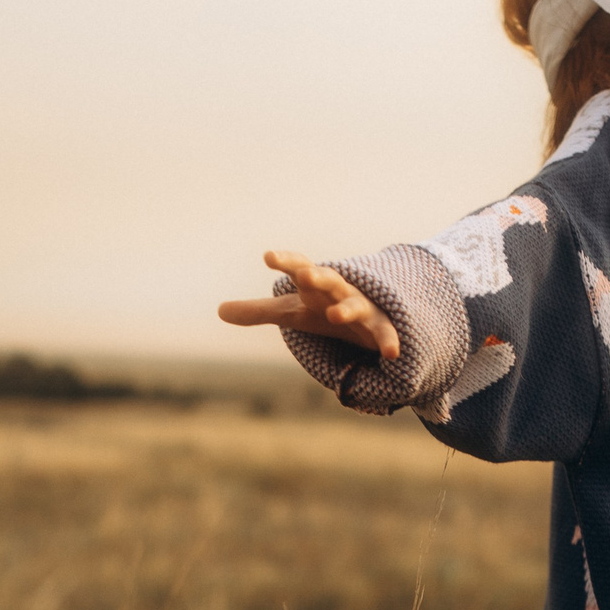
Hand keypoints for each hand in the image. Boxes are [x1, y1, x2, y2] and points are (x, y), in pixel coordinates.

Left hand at [216, 251, 398, 360]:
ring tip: (333, 314)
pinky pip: (384, 333)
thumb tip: (219, 311)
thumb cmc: (322, 308)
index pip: (298, 267)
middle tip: (305, 275)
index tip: (269, 256)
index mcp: (313, 284)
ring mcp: (361, 307)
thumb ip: (258, 311)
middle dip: (318, 276)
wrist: (366, 314)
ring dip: (346, 308)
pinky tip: (390, 353)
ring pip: (355, 304)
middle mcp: (337, 290)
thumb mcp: (291, 312)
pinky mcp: (378, 327)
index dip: (285, 260)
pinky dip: (388, 341)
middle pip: (328, 280)